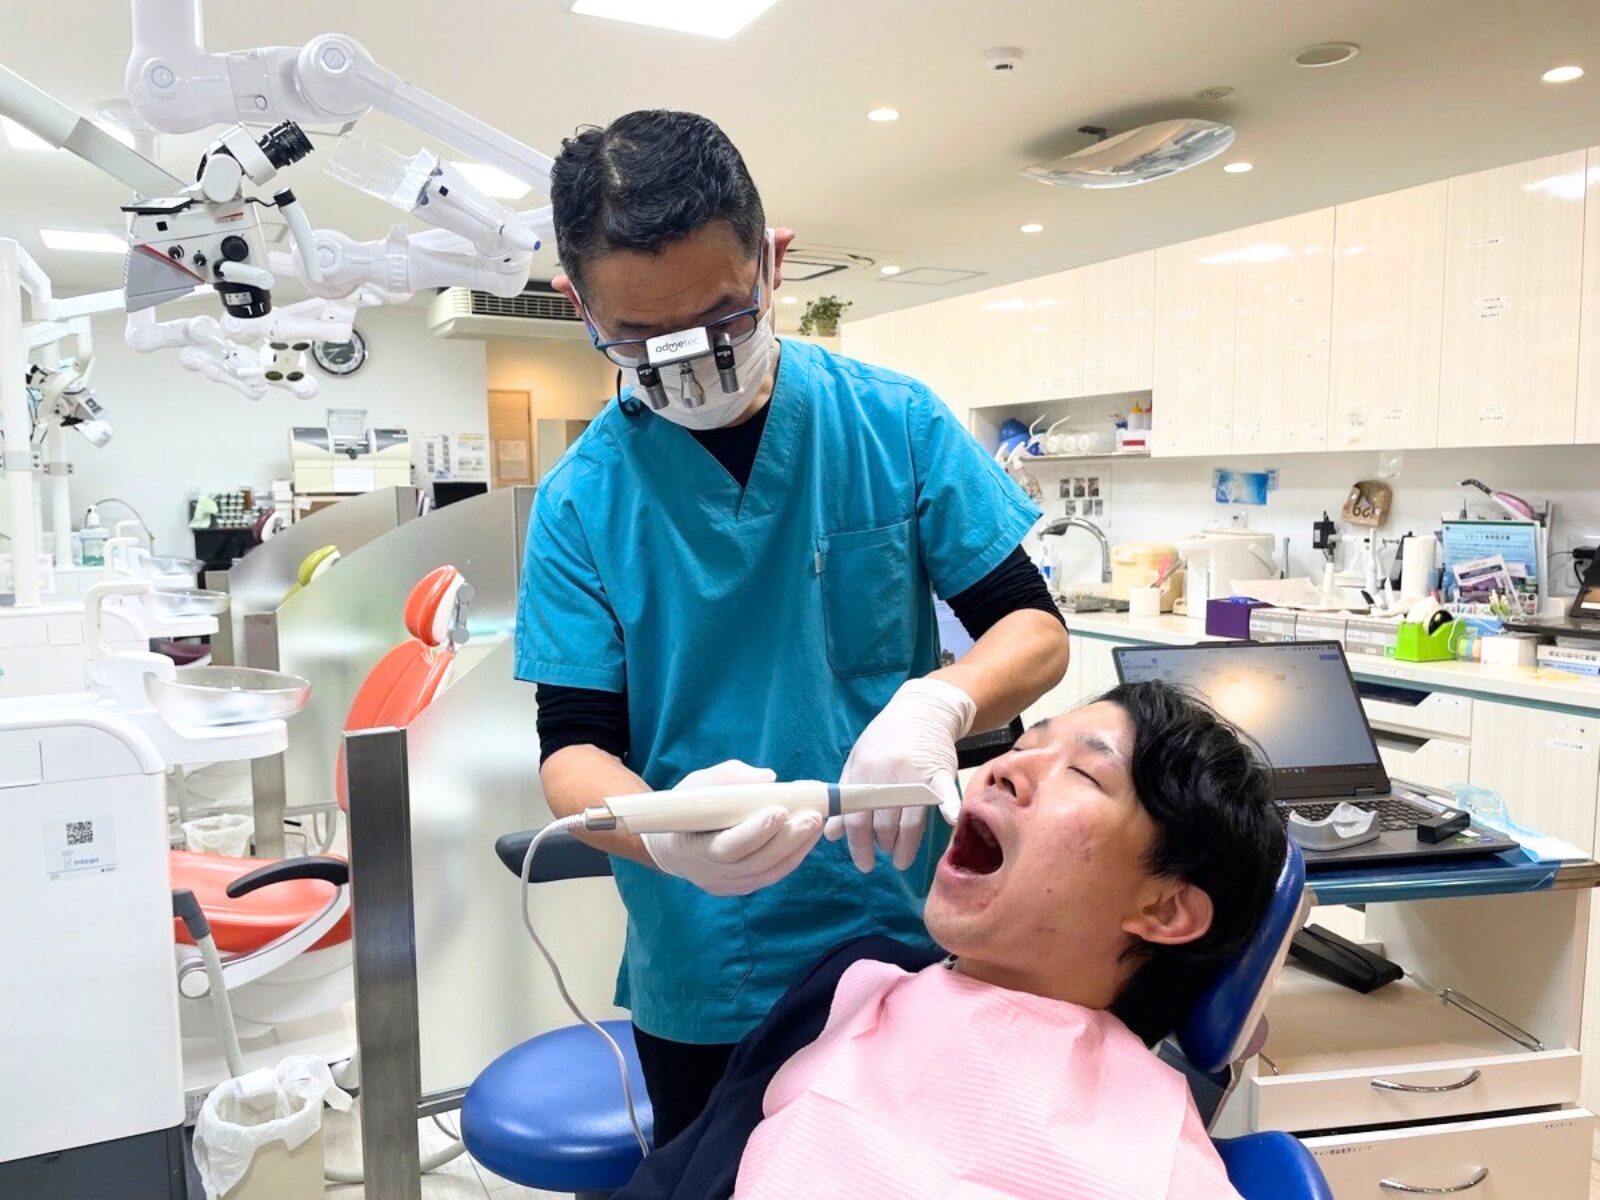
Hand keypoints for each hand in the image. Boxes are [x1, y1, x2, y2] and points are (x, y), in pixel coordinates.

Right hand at [641, 760, 822, 896]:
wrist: (672, 846)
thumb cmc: (684, 810)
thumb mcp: (696, 786)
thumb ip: (728, 778)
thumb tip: (769, 778)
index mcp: (692, 849)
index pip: (727, 847)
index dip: (754, 832)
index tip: (779, 810)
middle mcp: (711, 874)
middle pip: (755, 863)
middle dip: (788, 839)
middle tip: (813, 817)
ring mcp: (728, 885)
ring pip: (768, 872)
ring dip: (797, 848)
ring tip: (817, 823)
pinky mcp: (743, 886)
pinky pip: (771, 875)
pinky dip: (793, 856)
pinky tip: (808, 837)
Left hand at [826, 678, 975, 871]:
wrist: (920, 709)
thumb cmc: (885, 737)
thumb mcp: (857, 761)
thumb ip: (845, 797)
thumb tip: (831, 834)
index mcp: (863, 772)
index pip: (857, 818)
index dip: (859, 846)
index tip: (864, 864)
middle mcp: (886, 775)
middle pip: (883, 824)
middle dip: (883, 845)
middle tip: (885, 853)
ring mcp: (914, 774)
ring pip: (909, 820)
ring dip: (905, 845)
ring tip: (901, 859)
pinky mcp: (939, 771)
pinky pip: (943, 794)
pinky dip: (949, 807)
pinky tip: (950, 820)